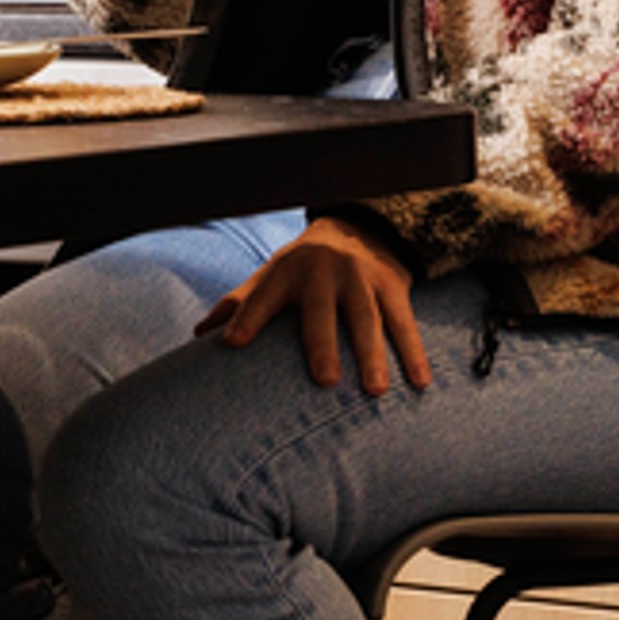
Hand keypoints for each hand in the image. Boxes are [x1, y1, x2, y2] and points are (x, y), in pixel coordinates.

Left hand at [196, 217, 434, 394]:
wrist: (357, 229)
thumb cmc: (302, 268)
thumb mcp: (270, 277)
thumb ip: (239, 305)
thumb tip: (198, 335)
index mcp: (286, 273)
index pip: (261, 297)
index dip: (246, 318)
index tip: (232, 344)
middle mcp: (323, 272)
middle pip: (321, 310)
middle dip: (322, 343)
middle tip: (324, 380)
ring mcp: (360, 278)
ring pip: (368, 317)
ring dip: (374, 354)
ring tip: (375, 391)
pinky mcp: (392, 285)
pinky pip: (405, 321)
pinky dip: (414, 352)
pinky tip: (420, 382)